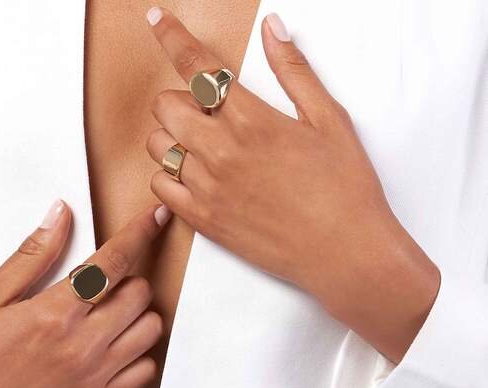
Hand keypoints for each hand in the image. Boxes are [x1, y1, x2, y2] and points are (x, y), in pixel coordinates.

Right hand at [0, 200, 170, 387]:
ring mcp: (94, 377)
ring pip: (150, 331)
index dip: (140, 232)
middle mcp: (82, 345)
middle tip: (107, 285)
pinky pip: (145, 372)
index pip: (114, 261)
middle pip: (141, 293)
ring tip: (112, 316)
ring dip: (138, 315)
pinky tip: (115, 348)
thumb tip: (60, 215)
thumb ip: (34, 255)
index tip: (156, 218)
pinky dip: (139, 355)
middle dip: (129, 279)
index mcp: (55, 312)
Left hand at [145, 8, 439, 361]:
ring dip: (172, 137)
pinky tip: (194, 178)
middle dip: (180, 99)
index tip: (156, 18)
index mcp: (251, 120)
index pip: (197, 66)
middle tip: (206, 111)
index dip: (172, 36)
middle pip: (166, 107)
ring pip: (158, 147)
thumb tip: (273, 31)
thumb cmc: (345, 188)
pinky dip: (169, 177)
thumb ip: (295, 73)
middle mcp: (220, 152)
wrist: (344, 252)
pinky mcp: (204, 221)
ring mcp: (207, 189)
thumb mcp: (329, 120)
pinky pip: (161, 189)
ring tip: (202, 146)